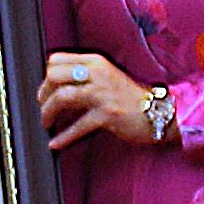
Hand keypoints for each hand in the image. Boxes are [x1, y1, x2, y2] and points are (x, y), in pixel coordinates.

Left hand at [38, 51, 170, 147]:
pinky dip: (64, 137)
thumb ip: (85, 76)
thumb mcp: (107, 77)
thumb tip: (55, 86)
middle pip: (55, 75)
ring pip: (63, 98)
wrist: (160, 112)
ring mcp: (103, 93)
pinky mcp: (107, 114)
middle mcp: (98, 73)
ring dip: (48, 112)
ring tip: (45, 123)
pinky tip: (55, 143)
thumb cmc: (131, 98)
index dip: (47, 76)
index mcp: (95, 62)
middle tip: (43, 106)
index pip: (56, 60)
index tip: (46, 90)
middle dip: (43, 93)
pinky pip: (78, 126)